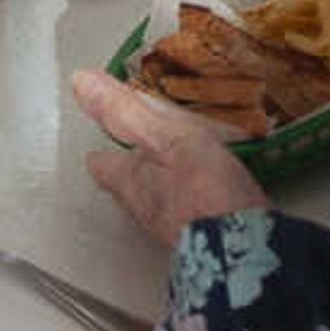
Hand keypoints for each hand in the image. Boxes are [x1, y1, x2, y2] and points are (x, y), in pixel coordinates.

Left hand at [68, 66, 268, 249]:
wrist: (247, 248)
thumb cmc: (205, 192)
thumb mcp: (166, 137)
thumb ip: (125, 111)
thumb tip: (82, 83)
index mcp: (130, 182)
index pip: (101, 164)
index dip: (100, 149)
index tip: (100, 136)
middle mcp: (145, 209)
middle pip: (125, 187)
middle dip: (128, 169)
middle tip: (132, 153)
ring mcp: (174, 227)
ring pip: (155, 202)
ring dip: (159, 186)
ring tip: (169, 170)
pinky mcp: (203, 237)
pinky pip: (188, 214)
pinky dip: (191, 200)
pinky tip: (207, 194)